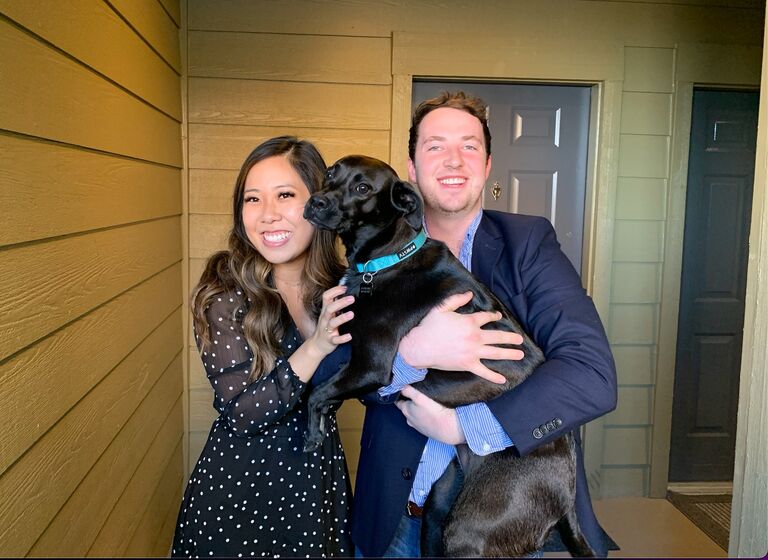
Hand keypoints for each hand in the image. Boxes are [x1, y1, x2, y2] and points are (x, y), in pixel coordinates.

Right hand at [307, 285, 353, 356]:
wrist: (317, 345)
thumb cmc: (326, 327)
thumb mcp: (328, 314)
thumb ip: (335, 303)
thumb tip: (343, 290)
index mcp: (325, 311)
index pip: (326, 297)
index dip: (334, 291)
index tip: (345, 288)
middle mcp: (325, 319)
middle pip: (330, 308)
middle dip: (340, 302)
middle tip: (352, 298)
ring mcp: (327, 330)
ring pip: (333, 323)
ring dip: (342, 318)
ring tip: (351, 314)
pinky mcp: (330, 340)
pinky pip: (336, 339)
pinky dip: (342, 338)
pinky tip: (349, 336)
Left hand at [395, 385, 465, 444]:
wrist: (448, 428)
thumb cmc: (433, 412)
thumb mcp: (419, 397)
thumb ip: (408, 391)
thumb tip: (400, 386)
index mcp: (406, 410)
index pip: (398, 401)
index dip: (399, 395)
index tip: (402, 390)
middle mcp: (409, 419)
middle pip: (405, 408)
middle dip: (408, 402)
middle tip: (415, 394)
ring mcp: (417, 426)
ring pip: (413, 415)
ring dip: (416, 410)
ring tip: (423, 404)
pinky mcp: (425, 430)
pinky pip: (421, 421)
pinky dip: (423, 416)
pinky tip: (429, 413)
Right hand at [398, 291, 523, 383]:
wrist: (420, 347)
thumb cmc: (429, 327)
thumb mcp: (442, 308)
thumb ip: (457, 300)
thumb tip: (470, 293)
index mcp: (469, 322)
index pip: (486, 317)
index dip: (494, 315)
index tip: (498, 316)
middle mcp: (475, 336)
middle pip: (497, 336)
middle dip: (510, 338)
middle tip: (520, 339)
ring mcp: (473, 352)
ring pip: (496, 353)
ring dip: (509, 354)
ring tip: (520, 355)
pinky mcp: (468, 364)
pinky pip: (484, 371)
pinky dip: (494, 376)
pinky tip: (503, 380)